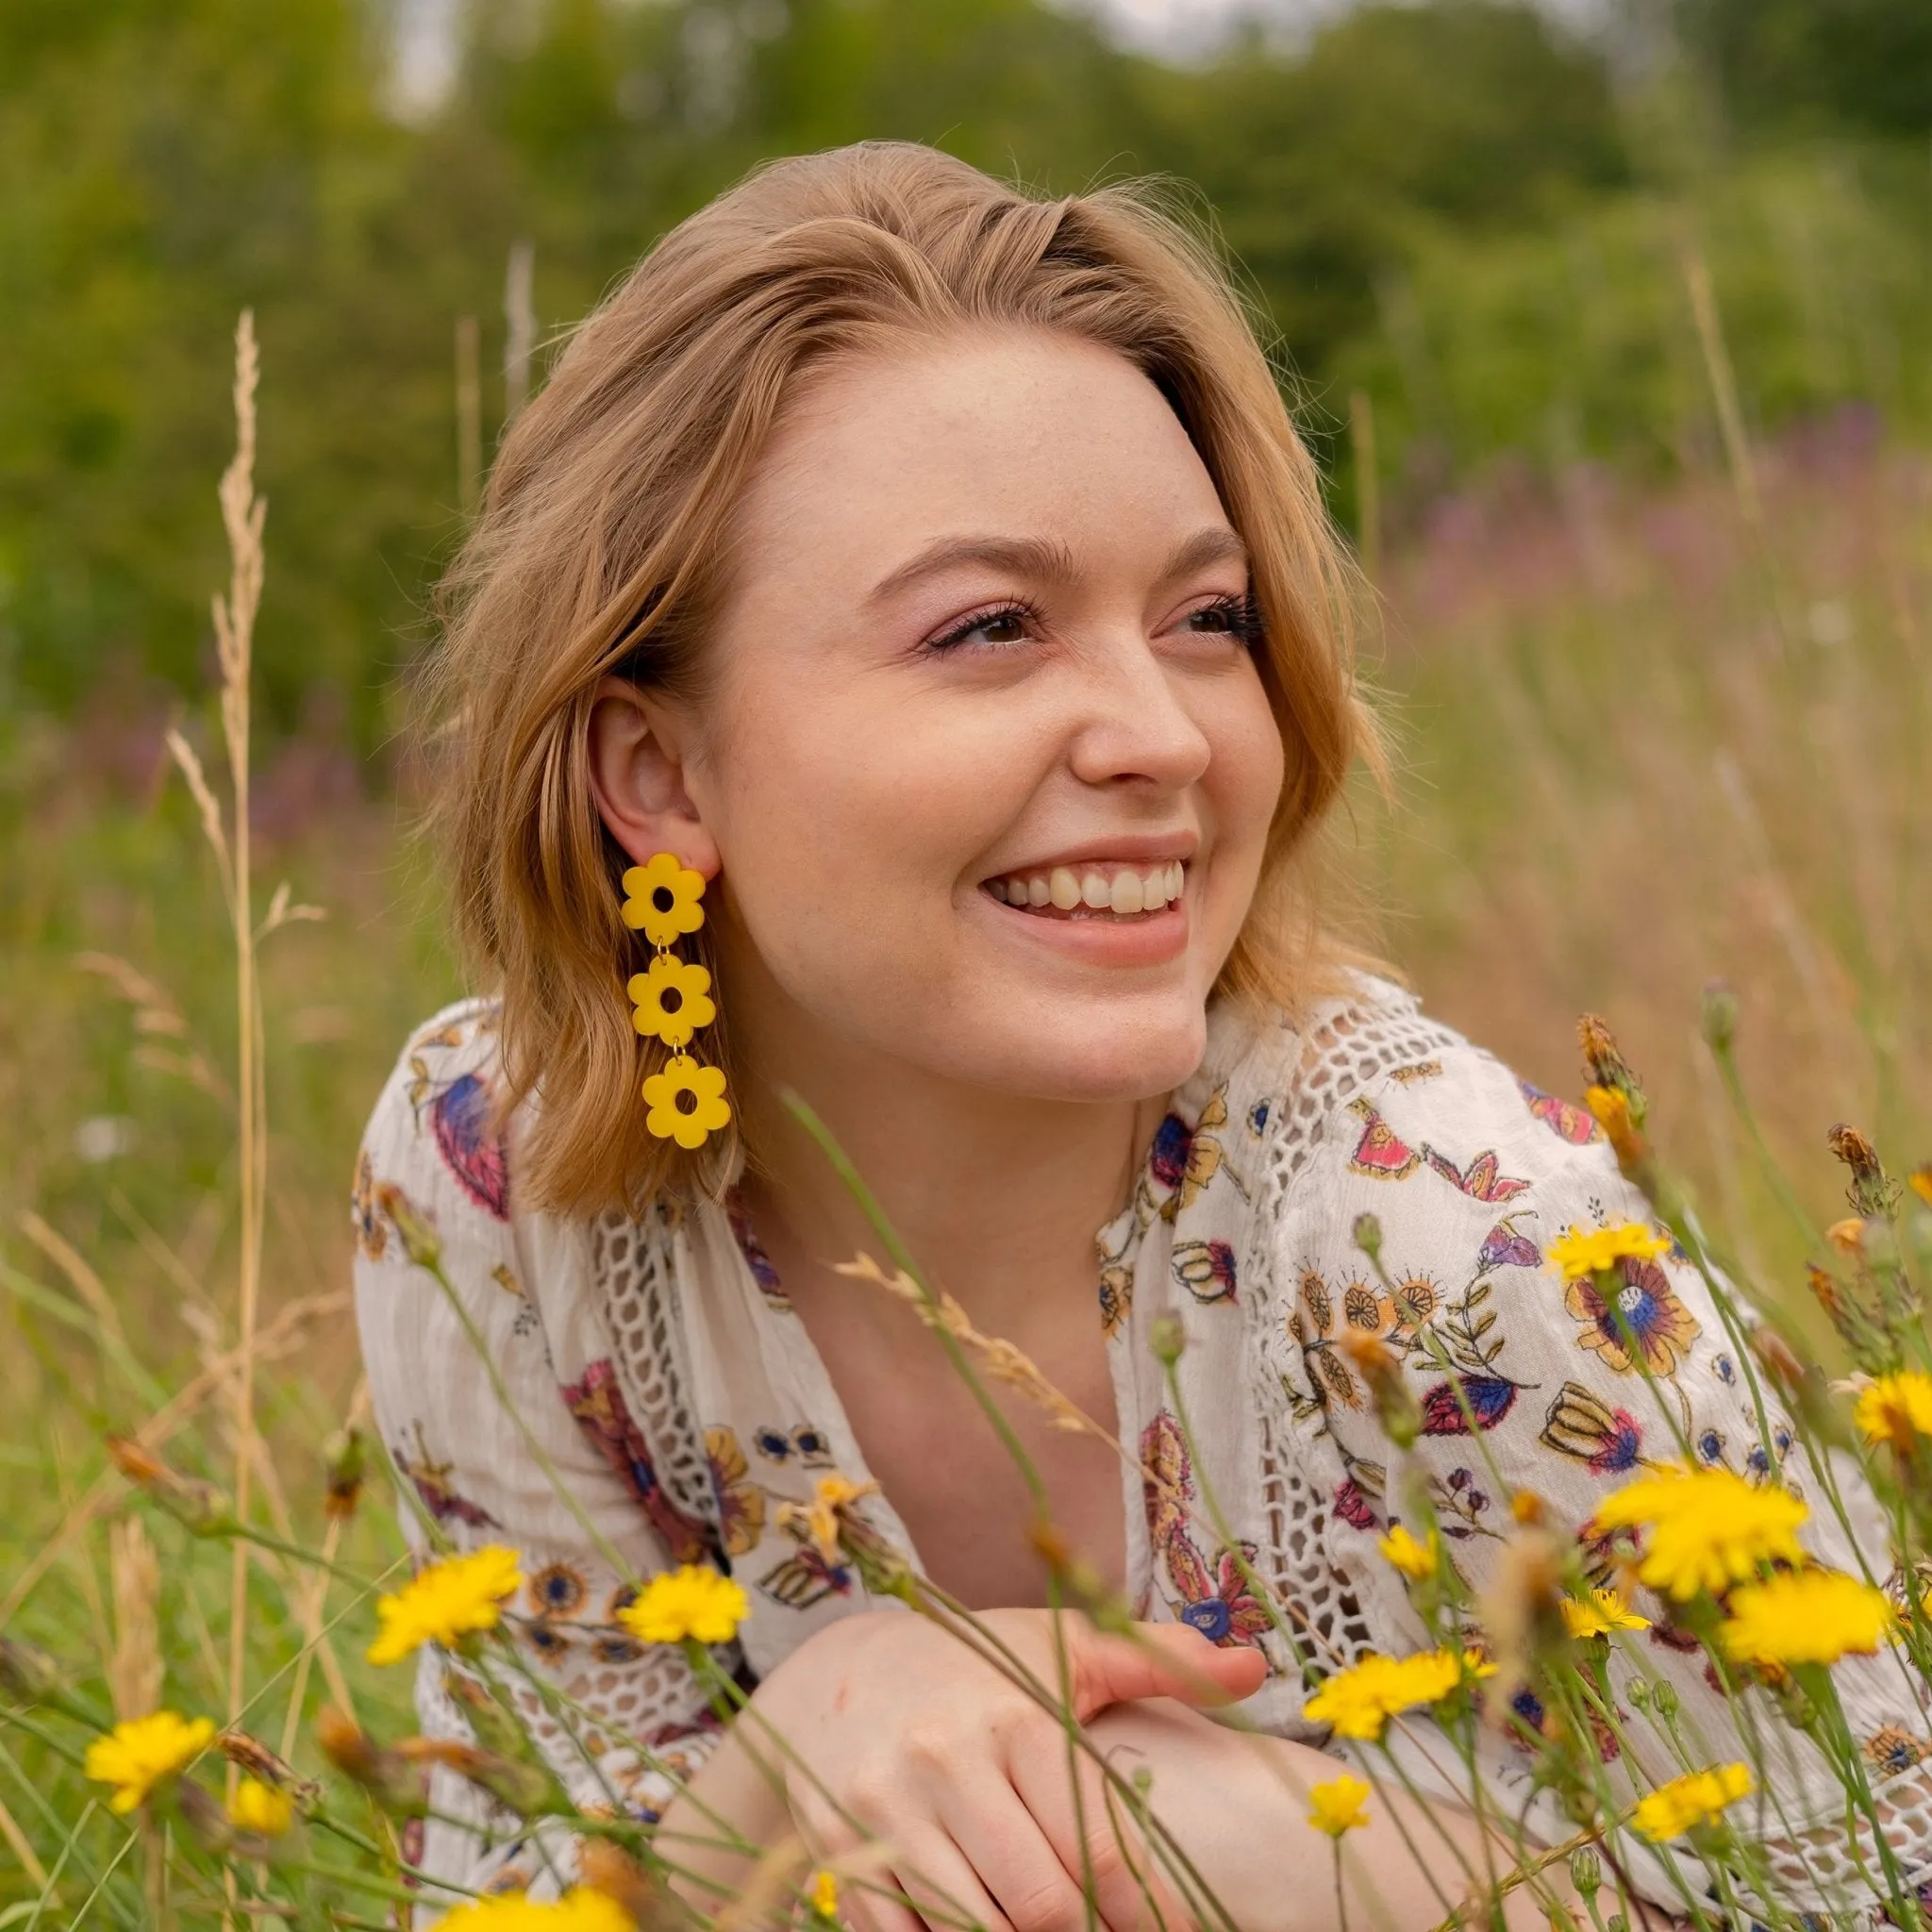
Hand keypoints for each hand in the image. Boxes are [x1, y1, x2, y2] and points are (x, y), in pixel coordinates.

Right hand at [743, 1607, 1265, 1931]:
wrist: (835, 1670)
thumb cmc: (973, 1665)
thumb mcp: (1062, 1649)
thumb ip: (1159, 1661)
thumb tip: (1254, 1665)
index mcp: (1015, 1717)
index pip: (1097, 1851)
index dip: (1149, 1916)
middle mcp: (948, 1762)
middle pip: (1040, 1904)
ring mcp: (886, 1813)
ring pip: (973, 1929)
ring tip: (1056, 1929)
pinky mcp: (837, 1852)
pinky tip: (982, 1929)